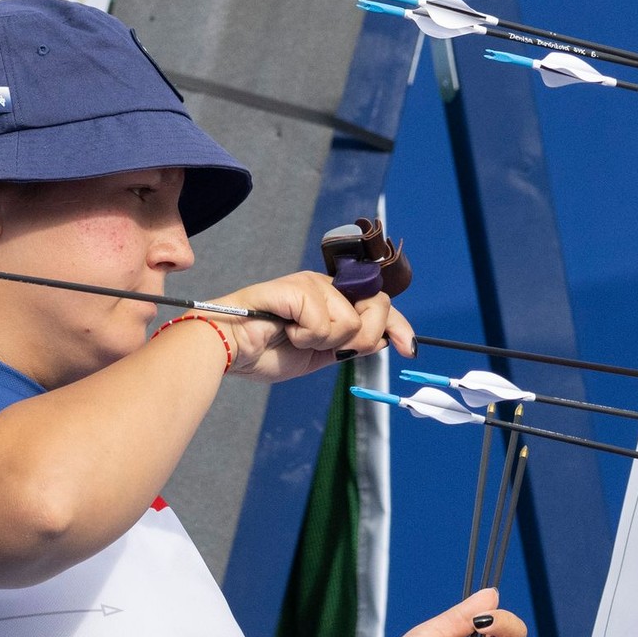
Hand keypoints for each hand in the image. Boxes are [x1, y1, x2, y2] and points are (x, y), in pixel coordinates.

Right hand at [207, 271, 413, 381]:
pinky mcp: (297, 287)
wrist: (228, 352)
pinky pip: (325, 323)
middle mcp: (325, 285)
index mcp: (331, 298)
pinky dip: (306, 338)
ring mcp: (311, 283)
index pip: (378, 305)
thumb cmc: (264, 351)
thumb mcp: (319, 353)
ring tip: (293, 337)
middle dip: (359, 338)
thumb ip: (350, 344)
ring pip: (351, 322)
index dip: (399, 326)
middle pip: (376, 308)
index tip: (409, 348)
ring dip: (323, 342)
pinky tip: (284, 331)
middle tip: (323, 345)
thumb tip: (385, 339)